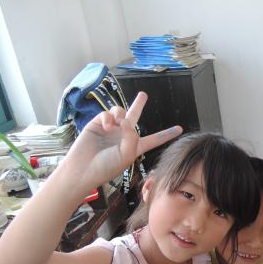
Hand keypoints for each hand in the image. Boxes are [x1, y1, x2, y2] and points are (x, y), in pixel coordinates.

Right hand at [61, 92, 181, 190]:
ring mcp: (110, 129)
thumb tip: (125, 118)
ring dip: (120, 115)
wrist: (83, 169)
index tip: (180, 129)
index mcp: (135, 147)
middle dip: (138, 105)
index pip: (155, 139)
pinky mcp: (97, 124)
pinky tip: (105, 125)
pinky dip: (108, 117)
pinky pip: (107, 113)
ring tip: (114, 125)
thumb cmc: (106, 167)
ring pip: (120, 112)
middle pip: (134, 117)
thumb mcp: (126, 154)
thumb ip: (131, 135)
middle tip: (144, 94)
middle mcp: (123, 136)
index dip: (167, 134)